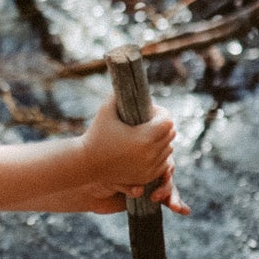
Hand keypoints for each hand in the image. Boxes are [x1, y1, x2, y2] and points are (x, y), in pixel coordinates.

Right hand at [79, 98, 188, 215]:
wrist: (87, 164)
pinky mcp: (147, 176)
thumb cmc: (96, 135)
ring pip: (169, 149)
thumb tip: (128, 82)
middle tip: (148, 122)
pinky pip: (163, 163)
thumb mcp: (106, 110)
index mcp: (144, 138)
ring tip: (146, 136)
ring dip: (161, 141)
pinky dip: (158, 155)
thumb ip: (119, 94)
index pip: (168, 121)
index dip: (161, 114)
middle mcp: (150, 154)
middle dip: (162, 126)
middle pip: (171, 134)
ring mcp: (150, 168)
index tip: (149, 112)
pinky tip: (146, 150)